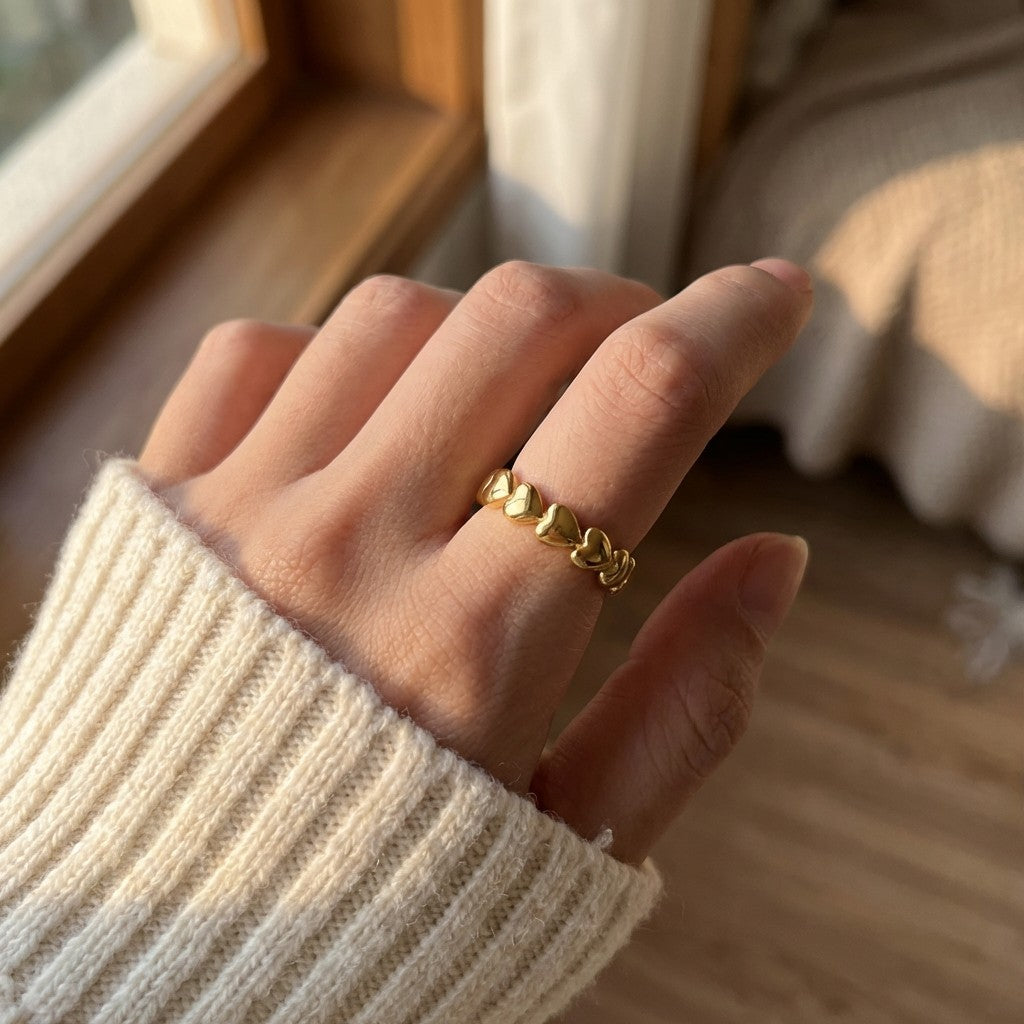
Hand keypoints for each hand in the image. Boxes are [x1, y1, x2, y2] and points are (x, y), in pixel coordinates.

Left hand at [138, 259, 810, 864]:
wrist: (166, 952)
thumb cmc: (382, 909)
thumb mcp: (572, 840)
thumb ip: (690, 703)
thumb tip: (776, 557)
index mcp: (476, 643)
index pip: (638, 405)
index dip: (734, 321)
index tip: (777, 293)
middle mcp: (351, 552)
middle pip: (520, 321)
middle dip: (615, 303)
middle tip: (638, 347)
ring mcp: (237, 514)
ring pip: (395, 314)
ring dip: (485, 325)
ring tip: (509, 392)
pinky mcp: (157, 506)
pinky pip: (256, 351)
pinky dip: (338, 349)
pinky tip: (376, 410)